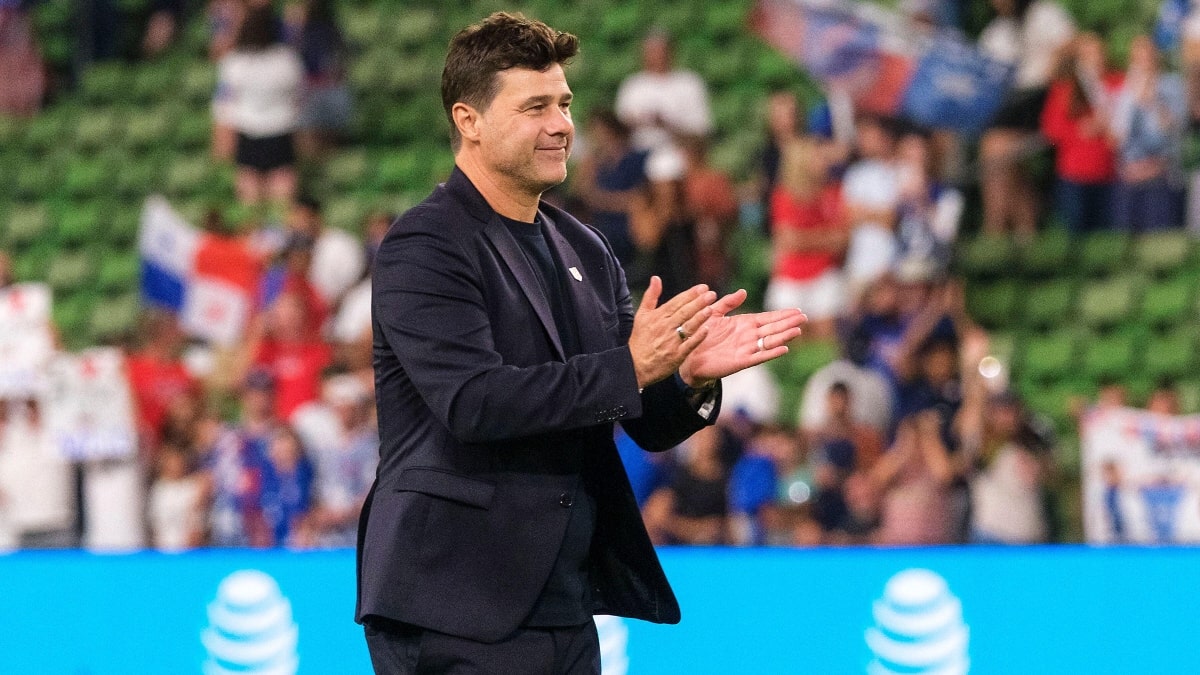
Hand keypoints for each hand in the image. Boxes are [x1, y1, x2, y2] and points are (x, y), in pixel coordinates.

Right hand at [628, 277, 716, 388]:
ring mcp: (671, 342)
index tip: (703, 287)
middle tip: (711, 294)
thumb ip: (650, 296)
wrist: (635, 365)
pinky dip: (697, 337)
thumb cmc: (640, 340)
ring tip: (710, 308)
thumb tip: (656, 278)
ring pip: (687, 326)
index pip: (677, 302)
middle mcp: (665, 327)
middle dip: (698, 302)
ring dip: (699, 317)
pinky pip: (689, 344)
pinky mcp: (676, 356)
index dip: (690, 294)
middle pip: (684, 312)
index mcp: (658, 317)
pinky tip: (707, 330)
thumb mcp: (641, 315)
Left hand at [678, 289, 806, 386]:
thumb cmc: (701, 334)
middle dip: (788, 323)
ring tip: (798, 330)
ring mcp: (746, 349)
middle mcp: (748, 336)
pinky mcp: (740, 361)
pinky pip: (759, 356)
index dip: (782, 314)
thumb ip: (728, 303)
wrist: (688, 355)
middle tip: (804, 317)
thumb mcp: (714, 313)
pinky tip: (784, 349)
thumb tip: (744, 292)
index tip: (797, 310)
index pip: (768, 318)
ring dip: (783, 336)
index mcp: (744, 324)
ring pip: (769, 341)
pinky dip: (771, 353)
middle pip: (773, 328)